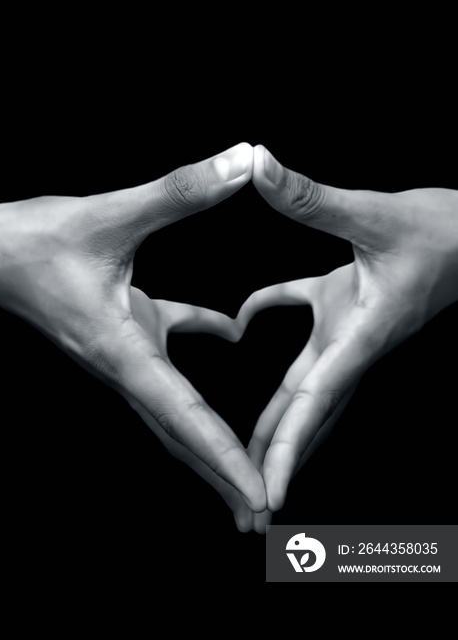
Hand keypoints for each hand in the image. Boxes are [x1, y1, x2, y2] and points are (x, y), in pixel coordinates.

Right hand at [0, 143, 266, 517]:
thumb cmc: (30, 241)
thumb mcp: (109, 214)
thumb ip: (180, 191)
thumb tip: (246, 160)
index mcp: (121, 350)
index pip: (184, 416)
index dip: (224, 458)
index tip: (258, 498)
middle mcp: (124, 362)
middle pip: (181, 434)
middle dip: (220, 476)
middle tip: (260, 518)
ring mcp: (122, 348)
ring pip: (176, 401)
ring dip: (211, 432)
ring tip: (246, 464)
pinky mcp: (121, 324)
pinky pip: (170, 345)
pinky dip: (204, 339)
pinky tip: (233, 331)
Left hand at [243, 145, 457, 521]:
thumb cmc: (445, 231)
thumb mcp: (374, 214)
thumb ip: (312, 200)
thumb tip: (256, 165)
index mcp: (362, 335)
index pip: (316, 400)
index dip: (289, 449)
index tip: (268, 494)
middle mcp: (352, 343)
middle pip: (307, 415)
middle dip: (279, 462)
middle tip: (250, 511)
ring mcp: (348, 327)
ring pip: (302, 384)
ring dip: (275, 419)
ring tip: (244, 453)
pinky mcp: (345, 302)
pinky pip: (298, 320)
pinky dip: (265, 317)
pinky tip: (240, 322)